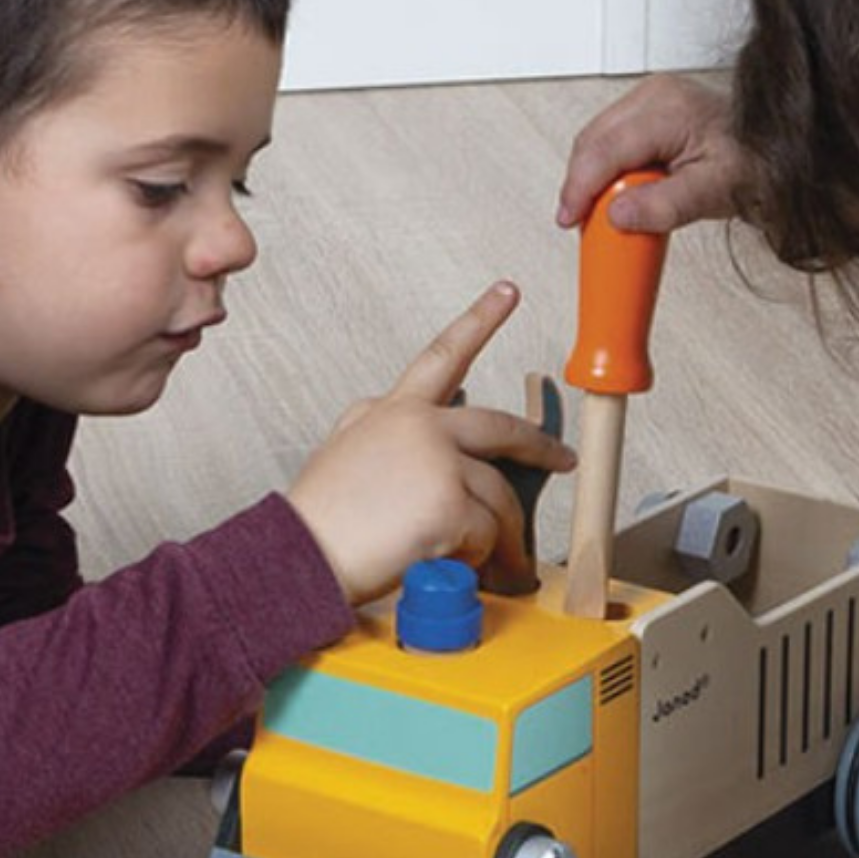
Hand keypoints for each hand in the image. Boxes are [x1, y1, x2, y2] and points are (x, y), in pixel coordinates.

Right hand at [287, 282, 575, 605]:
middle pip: (500, 428)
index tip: (507, 292)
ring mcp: (437, 462)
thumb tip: (424, 447)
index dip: (480, 320)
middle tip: (561, 459)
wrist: (297, 558)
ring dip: (503, 536)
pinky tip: (450, 564)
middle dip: (540, 446)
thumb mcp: (344, 452)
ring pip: (497, 496)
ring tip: (497, 564)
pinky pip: (487, 535)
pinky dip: (477, 559)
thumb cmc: (321, 520)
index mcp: (393, 411)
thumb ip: (386, 434)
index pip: (443, 355)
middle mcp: (419, 425)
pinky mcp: (449, 504)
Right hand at [556, 72, 750, 233]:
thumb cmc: (757, 164)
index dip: (580, 187)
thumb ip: (664, 206)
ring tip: (605, 215)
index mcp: (668, 107)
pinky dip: (607, 172)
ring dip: (594, 181)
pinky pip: (611, 143)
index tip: (570, 218)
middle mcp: (654, 96)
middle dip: (582, 186)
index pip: (605, 148)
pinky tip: (619, 196)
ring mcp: (649, 101)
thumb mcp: (714, 192)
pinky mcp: (647, 114)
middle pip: (593, 143)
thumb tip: (617, 215)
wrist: (778, 153)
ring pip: (596, 143)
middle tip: (584, 225)